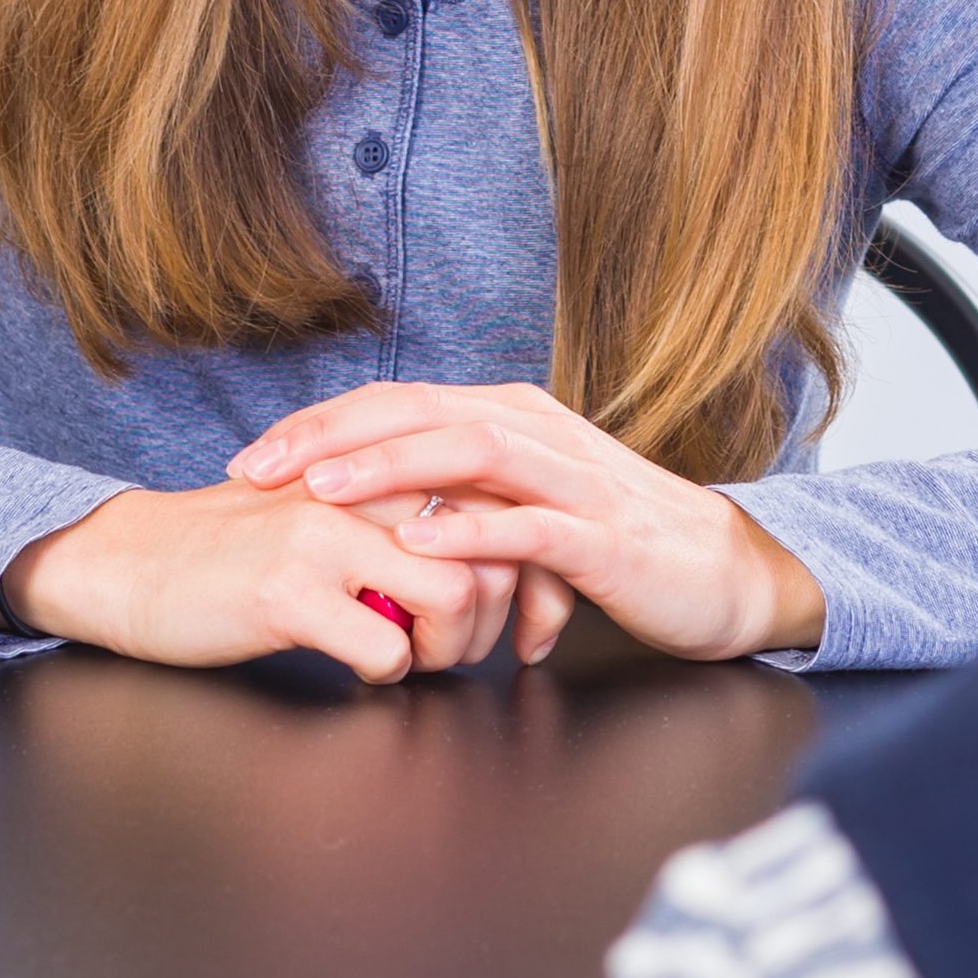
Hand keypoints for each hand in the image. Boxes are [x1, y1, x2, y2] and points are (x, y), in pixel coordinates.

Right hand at [0, 478, 516, 682]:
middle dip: (498, 611)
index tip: (514, 606)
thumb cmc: (234, 548)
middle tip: (463, 645)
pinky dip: (390, 671)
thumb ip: (404, 519)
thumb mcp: (330, 511)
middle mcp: (363, 489)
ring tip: (417, 657)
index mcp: (379, 464)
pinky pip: (385, 647)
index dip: (523, 562)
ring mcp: (326, 539)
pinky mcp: (288, 594)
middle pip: (496, 546)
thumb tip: (492, 557)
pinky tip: (360, 666)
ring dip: (452, 646)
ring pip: (455, 593)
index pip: (499, 498)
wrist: (126, 562)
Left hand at [229, 382, 827, 661]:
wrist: (722, 574)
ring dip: (391, 469)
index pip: (402, 403)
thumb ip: (463, 500)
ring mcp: (574, 480)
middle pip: (422, 411)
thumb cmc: (619, 543)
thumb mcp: (527, 509)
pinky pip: (531, 527)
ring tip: (322, 492)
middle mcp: (539, 433)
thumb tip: (380, 523)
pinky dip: (472, 531)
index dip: (323, 425)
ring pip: (471, 453)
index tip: (255, 458)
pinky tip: (421, 544)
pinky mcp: (603, 536)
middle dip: (332, 437)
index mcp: (514, 419)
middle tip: (259, 468)